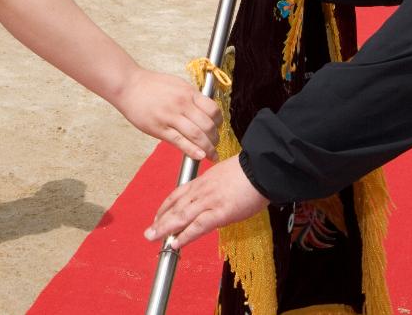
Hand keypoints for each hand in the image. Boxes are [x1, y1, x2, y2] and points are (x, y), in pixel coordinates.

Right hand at [112, 69, 220, 161]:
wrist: (129, 86)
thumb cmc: (152, 85)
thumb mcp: (177, 85)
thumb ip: (191, 97)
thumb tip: (205, 109)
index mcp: (189, 93)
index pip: (213, 110)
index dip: (219, 122)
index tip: (218, 128)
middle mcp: (182, 104)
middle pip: (208, 125)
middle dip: (215, 138)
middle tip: (216, 144)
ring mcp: (171, 117)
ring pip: (197, 135)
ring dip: (208, 147)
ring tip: (211, 154)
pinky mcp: (159, 128)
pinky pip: (180, 141)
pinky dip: (193, 150)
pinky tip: (200, 156)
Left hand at [145, 156, 269, 247]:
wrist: (263, 167)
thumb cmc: (251, 172)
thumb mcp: (226, 174)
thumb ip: (216, 185)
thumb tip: (215, 196)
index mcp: (204, 180)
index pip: (179, 194)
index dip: (166, 206)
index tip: (159, 215)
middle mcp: (202, 190)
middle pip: (176, 206)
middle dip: (161, 220)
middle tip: (148, 233)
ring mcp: (209, 201)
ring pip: (182, 216)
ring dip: (166, 229)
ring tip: (153, 238)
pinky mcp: (220, 212)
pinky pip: (198, 225)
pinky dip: (186, 235)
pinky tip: (176, 243)